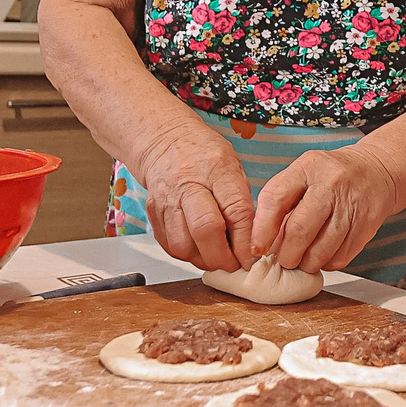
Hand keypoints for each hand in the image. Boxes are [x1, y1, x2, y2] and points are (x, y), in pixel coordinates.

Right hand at [133, 123, 255, 271]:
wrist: (165, 142)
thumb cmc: (205, 155)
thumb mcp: (234, 168)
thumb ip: (242, 202)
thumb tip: (251, 243)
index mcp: (217, 170)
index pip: (236, 212)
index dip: (245, 242)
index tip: (252, 257)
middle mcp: (189, 186)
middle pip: (205, 231)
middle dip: (223, 258)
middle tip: (234, 265)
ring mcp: (167, 201)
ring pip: (183, 245)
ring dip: (203, 260)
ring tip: (216, 257)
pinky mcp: (153, 214)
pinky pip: (169, 246)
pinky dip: (187, 255)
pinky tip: (198, 249)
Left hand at [250, 139, 403, 273]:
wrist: (377, 171)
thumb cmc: (331, 176)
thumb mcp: (303, 173)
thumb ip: (282, 202)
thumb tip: (262, 243)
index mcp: (308, 167)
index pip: (276, 198)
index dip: (262, 229)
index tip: (257, 249)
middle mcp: (331, 184)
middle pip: (300, 230)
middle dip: (286, 255)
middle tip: (284, 260)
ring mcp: (351, 205)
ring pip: (321, 250)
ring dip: (306, 263)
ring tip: (302, 261)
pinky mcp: (367, 225)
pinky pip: (340, 257)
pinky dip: (326, 263)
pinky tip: (323, 255)